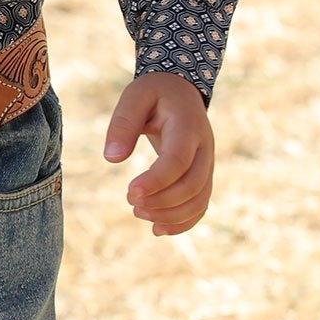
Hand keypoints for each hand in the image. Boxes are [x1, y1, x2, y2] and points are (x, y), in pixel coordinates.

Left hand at [103, 72, 214, 235]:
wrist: (180, 90)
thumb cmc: (154, 93)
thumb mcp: (135, 96)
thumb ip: (123, 124)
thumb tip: (111, 159)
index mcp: (188, 126)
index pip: (178, 161)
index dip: (156, 181)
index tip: (129, 193)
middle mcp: (205, 148)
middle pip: (192, 185)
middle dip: (161, 201)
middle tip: (131, 202)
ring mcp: (208, 163)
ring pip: (199, 199)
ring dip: (171, 215)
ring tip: (139, 213)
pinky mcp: (204, 176)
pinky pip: (201, 205)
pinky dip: (183, 222)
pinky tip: (158, 229)